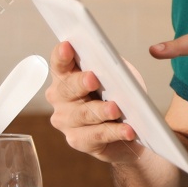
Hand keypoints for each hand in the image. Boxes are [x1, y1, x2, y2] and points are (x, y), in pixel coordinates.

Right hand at [46, 41, 145, 163]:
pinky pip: (96, 135)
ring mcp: (66, 121)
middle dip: (80, 83)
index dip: (61, 55)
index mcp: (66, 76)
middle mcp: (60, 98)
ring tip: (116, 109)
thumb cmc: (118, 95)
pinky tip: (127, 130)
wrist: (128, 127)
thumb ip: (112, 67)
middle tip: (93, 79)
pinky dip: (114, 132)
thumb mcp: (117, 76)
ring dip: (100, 111)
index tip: (67, 46)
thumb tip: (112, 65)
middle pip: (67, 88)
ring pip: (82, 114)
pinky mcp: (78, 140)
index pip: (59, 62)